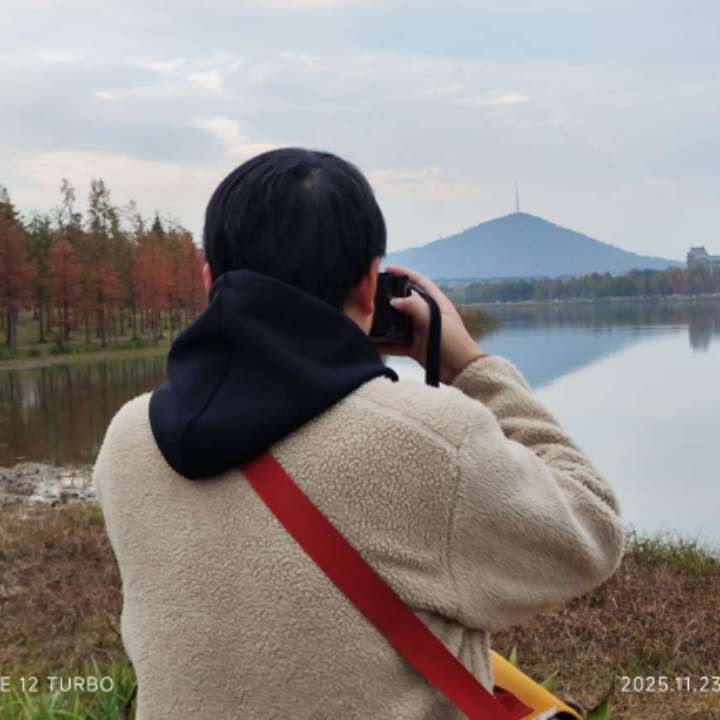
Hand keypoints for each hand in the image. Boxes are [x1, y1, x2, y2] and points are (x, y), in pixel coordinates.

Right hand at [378, 265, 485, 384]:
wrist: (461, 371)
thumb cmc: (454, 342)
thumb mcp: (435, 319)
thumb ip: (415, 306)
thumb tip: (394, 301)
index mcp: (435, 302)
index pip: (418, 281)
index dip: (404, 273)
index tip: (387, 269)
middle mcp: (426, 314)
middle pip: (404, 301)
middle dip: (388, 298)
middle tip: (371, 296)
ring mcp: (419, 330)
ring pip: (397, 322)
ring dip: (384, 321)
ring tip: (368, 318)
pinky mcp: (414, 346)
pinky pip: (395, 342)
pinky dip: (385, 343)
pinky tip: (373, 342)